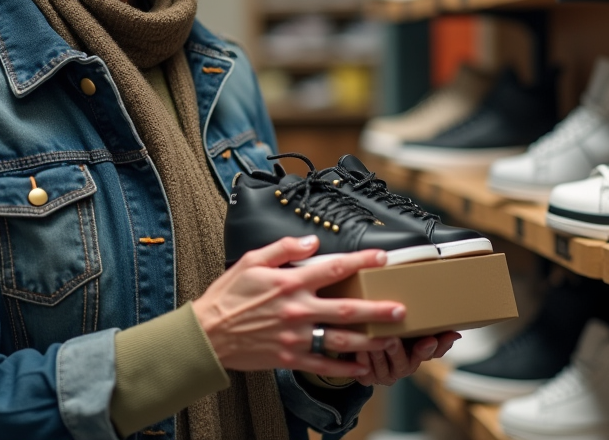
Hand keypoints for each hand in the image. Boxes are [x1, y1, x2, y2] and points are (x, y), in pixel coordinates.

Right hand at [192, 235, 405, 379]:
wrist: (208, 334)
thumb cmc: (228, 297)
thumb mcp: (251, 261)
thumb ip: (283, 248)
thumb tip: (311, 241)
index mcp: (290, 283)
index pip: (333, 268)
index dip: (360, 262)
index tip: (381, 258)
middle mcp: (297, 310)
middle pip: (347, 310)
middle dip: (377, 309)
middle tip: (400, 309)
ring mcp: (295, 337)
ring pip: (341, 340)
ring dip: (369, 340)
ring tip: (390, 339)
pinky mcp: (290, 358)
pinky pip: (323, 365)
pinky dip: (344, 368)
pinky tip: (361, 368)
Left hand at [353, 331, 459, 386]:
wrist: (363, 348)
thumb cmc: (391, 334)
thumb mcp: (411, 330)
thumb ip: (433, 331)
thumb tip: (456, 333)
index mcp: (418, 356)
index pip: (431, 354)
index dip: (433, 348)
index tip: (431, 339)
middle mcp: (403, 368)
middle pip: (404, 364)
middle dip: (397, 352)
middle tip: (393, 340)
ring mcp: (385, 375)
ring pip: (382, 365)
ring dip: (376, 352)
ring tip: (371, 338)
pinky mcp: (367, 378)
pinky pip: (365, 370)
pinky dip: (361, 358)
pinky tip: (358, 348)